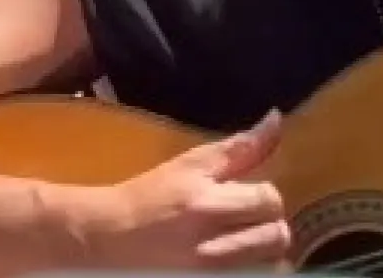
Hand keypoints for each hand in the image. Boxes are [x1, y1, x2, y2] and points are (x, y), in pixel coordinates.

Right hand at [73, 109, 289, 269]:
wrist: (105, 239)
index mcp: (209, 205)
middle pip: (277, 237)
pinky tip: (235, 262)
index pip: (270, 201)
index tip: (247, 198)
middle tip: (248, 224)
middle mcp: (212, 247)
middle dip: (269, 226)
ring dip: (264, 254)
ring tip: (244, 246)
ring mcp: (211, 275)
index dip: (264, 197)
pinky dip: (251, 271)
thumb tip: (276, 120)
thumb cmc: (150, 197)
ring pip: (271, 267)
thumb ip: (240, 147)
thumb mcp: (191, 165)